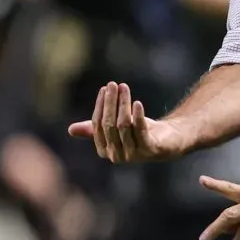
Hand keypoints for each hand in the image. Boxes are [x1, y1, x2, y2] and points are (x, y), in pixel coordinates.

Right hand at [67, 82, 186, 162]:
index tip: (105, 88)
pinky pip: (141, 131)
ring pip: (124, 125)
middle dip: (110, 102)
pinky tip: (137, 103)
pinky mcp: (150, 149)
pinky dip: (138, 115)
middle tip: (114, 84)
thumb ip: (95, 129)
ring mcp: (133, 154)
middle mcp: (117, 155)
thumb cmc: (139, 133)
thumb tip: (70, 130)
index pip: (97, 125)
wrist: (168, 142)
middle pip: (110, 124)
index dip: (100, 106)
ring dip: (123, 103)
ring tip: (125, 87)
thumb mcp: (116, 129)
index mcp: (105, 150)